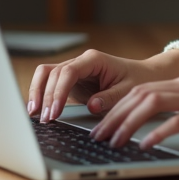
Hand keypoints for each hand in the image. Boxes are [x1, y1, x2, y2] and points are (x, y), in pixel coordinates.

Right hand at [27, 48, 178, 122]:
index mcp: (94, 60)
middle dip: (45, 96)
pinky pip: (51, 83)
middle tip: (44, 119)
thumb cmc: (139, 79)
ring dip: (37, 92)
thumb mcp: (129, 90)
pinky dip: (41, 94)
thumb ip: (111, 97)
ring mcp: (75, 70)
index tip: (55, 111)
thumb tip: (92, 105)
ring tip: (33, 114)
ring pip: (46, 75)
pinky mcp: (72, 81)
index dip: (58, 91)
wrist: (145, 75)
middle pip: (53, 73)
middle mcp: (81, 62)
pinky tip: (36, 110)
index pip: (68, 72)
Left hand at [90, 74, 178, 149]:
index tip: (100, 124)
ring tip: (113, 141)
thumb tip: (148, 126)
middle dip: (114, 115)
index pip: (141, 89)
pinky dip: (157, 133)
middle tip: (97, 135)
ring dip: (128, 124)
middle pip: (140, 95)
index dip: (117, 106)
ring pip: (152, 104)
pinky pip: (177, 122)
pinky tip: (144, 145)